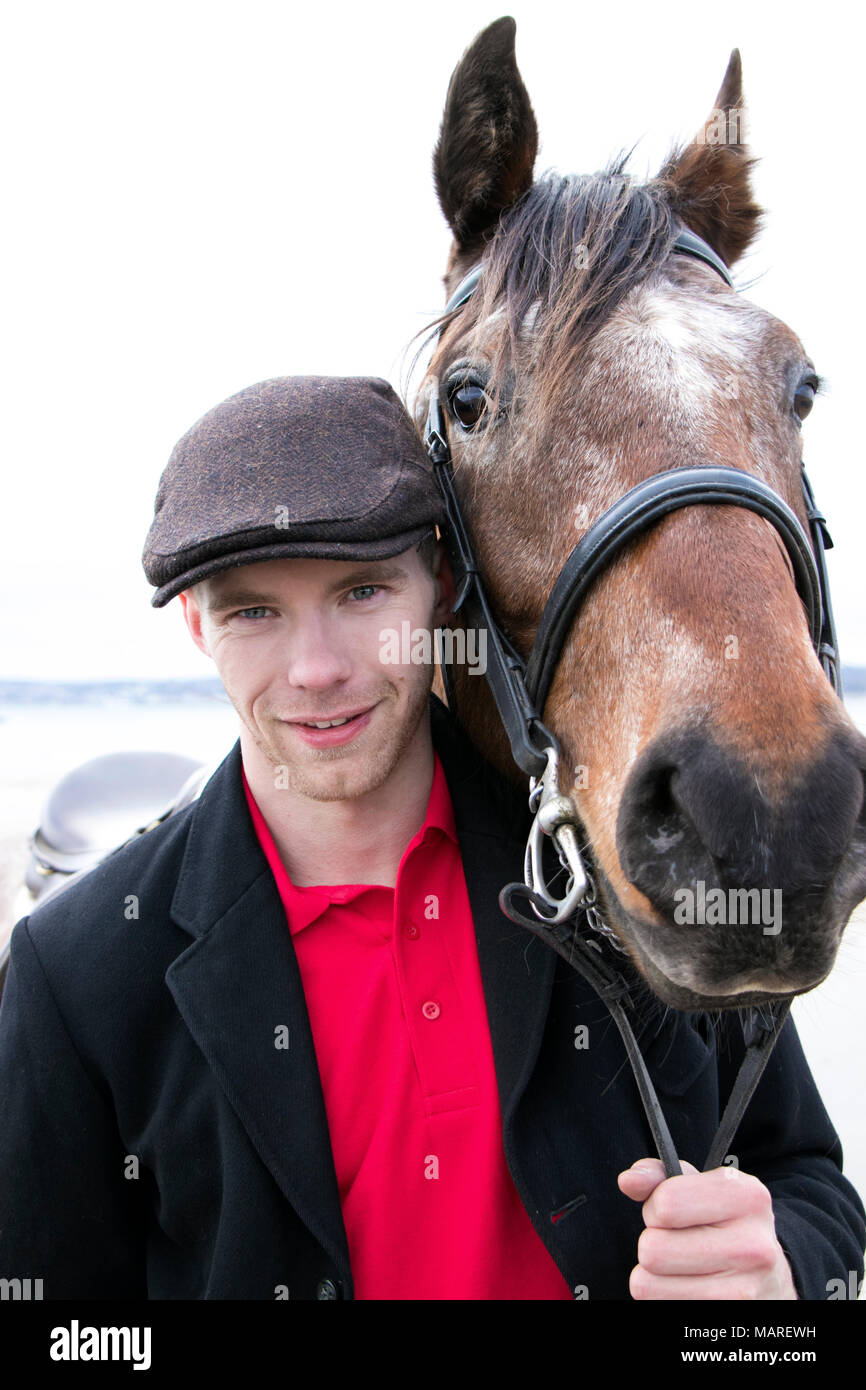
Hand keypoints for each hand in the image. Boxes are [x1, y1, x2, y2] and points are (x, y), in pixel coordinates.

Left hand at [617, 1158, 797, 1299]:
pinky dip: (664, 1297)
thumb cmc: (725, 1224)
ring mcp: (744, 1290)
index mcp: (747, 1197)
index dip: (655, 1208)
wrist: (770, 1277)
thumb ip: (658, 1176)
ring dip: (653, 1275)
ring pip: (648, 1284)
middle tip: (675, 1241)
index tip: (670, 1212)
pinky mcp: (728, 1318)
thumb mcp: (700, 1187)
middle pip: (652, 1249)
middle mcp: (753, 1245)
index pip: (666, 1203)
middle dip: (652, 1243)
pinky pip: (660, 1307)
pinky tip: (688, 1286)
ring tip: (681, 1265)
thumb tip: (628, 1181)